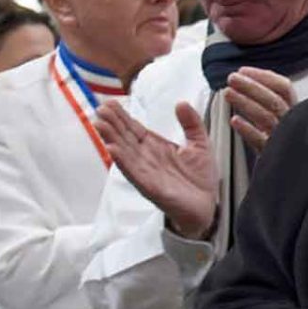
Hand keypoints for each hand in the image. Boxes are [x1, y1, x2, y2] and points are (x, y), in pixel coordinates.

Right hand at [95, 100, 218, 239]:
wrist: (207, 206)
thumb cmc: (200, 178)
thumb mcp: (200, 144)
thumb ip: (191, 123)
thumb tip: (181, 103)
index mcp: (156, 147)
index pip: (134, 129)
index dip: (122, 116)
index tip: (110, 103)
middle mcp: (147, 158)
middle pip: (125, 138)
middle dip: (112, 124)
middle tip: (100, 109)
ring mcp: (146, 173)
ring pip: (125, 153)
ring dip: (111, 139)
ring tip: (100, 125)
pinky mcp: (151, 188)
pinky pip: (134, 174)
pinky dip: (123, 162)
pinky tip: (112, 150)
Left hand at [225, 67, 295, 152]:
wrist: (290, 175)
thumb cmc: (283, 143)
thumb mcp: (281, 118)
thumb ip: (269, 101)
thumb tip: (248, 78)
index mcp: (296, 111)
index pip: (283, 87)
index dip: (264, 76)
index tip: (244, 70)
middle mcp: (293, 123)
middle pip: (274, 99)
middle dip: (251, 85)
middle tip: (232, 78)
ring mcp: (284, 139)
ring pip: (266, 117)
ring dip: (245, 102)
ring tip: (228, 93)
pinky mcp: (274, 156)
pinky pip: (261, 141)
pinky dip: (248, 130)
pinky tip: (235, 121)